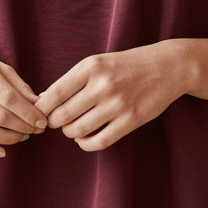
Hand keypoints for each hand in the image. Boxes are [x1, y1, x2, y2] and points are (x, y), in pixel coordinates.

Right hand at [0, 41, 47, 159]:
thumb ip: (18, 84)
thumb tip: (38, 104)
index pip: (10, 98)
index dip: (29, 113)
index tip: (43, 122)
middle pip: (0, 116)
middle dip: (23, 127)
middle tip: (36, 131)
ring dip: (9, 139)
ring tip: (22, 136)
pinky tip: (1, 152)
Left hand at [34, 43, 187, 151]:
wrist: (167, 67)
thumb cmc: (126, 66)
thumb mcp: (98, 63)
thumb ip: (72, 80)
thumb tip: (42, 100)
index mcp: (91, 67)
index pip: (54, 93)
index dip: (42, 108)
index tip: (41, 112)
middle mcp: (103, 84)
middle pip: (62, 115)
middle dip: (54, 123)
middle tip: (57, 122)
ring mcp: (118, 104)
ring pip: (78, 130)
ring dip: (70, 133)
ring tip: (73, 128)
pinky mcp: (131, 120)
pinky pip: (99, 141)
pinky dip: (86, 144)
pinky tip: (85, 138)